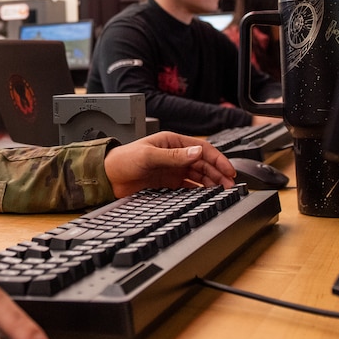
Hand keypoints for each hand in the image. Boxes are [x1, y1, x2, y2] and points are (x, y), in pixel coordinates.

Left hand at [104, 131, 236, 196]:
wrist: (107, 177)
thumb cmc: (123, 160)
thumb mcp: (149, 156)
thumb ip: (173, 156)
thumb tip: (196, 152)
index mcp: (173, 142)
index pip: (202, 149)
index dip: (218, 159)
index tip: (229, 171)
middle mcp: (175, 155)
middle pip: (203, 163)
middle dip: (218, 173)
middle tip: (230, 186)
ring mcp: (173, 169)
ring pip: (198, 175)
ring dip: (211, 182)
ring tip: (222, 191)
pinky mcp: (168, 183)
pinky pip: (189, 186)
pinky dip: (199, 190)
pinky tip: (206, 195)